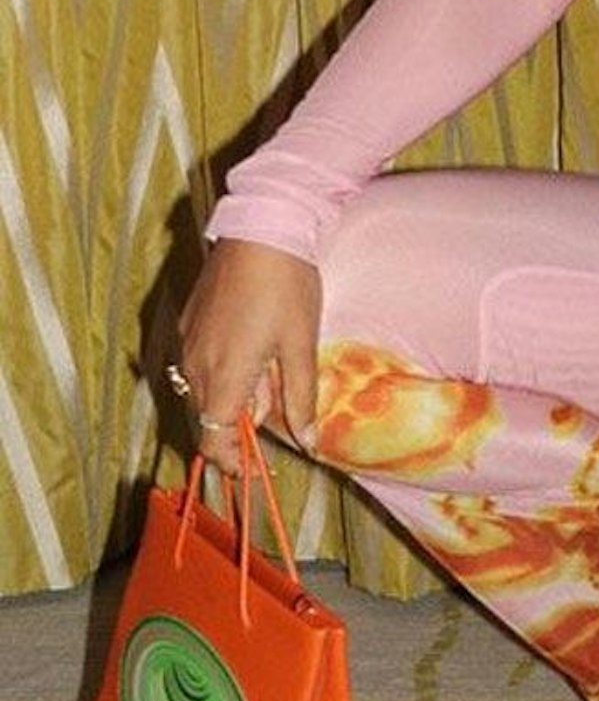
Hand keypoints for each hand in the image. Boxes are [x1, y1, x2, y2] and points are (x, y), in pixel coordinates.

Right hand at [173, 239, 321, 478]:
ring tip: (275, 360)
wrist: (261, 230)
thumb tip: (308, 443)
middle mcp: (195, 365)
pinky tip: (256, 342)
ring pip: (207, 389)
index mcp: (224, 377)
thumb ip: (301, 398)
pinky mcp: (188, 322)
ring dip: (237, 392)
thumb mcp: (301, 345)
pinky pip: (202, 362)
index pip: (213, 441)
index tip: (253, 470)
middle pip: (211, 416)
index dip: (231, 462)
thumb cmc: (287, 288)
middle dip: (244, 420)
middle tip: (282, 397)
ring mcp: (187, 342)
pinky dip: (226, 368)